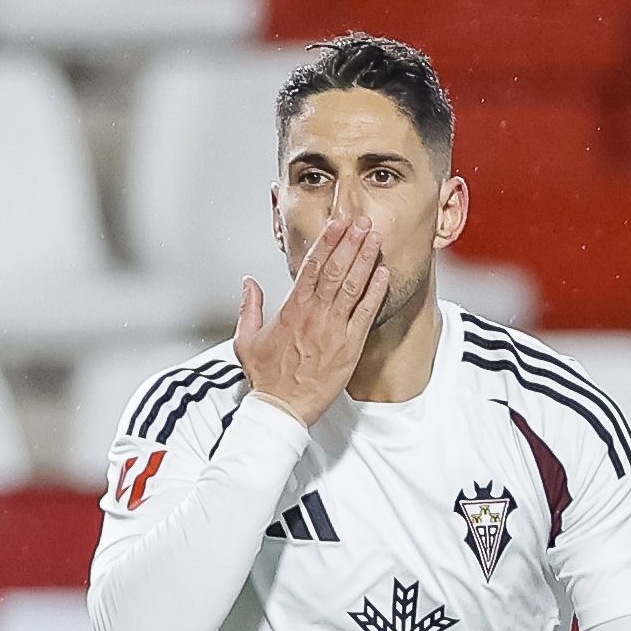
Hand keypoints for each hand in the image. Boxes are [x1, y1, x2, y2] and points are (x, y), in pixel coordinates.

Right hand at [235, 216, 390, 426]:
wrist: (282, 408)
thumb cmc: (267, 378)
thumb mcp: (246, 340)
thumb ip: (249, 307)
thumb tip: (249, 283)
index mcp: (292, 310)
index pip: (311, 267)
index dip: (326, 242)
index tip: (337, 224)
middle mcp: (315, 315)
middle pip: (335, 270)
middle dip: (349, 242)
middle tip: (361, 221)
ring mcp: (334, 330)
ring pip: (352, 286)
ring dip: (365, 259)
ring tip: (374, 237)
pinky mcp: (350, 347)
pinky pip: (366, 314)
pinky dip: (375, 292)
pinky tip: (384, 273)